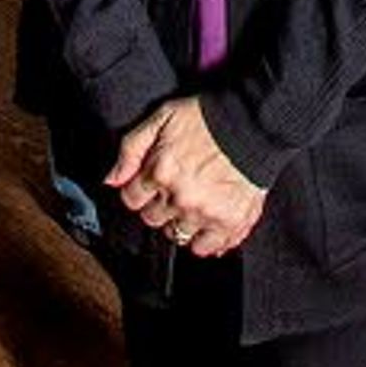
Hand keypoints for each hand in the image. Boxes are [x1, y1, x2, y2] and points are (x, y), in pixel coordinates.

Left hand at [106, 97, 267, 256]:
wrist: (254, 123)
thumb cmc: (208, 118)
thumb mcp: (161, 118)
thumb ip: (131, 148)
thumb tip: (112, 179)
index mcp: (160, 171)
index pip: (132, 199)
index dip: (140, 190)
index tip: (151, 183)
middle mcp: (180, 197)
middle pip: (152, 219)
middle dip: (159, 205)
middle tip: (174, 190)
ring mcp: (204, 213)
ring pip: (176, 235)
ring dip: (180, 222)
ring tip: (193, 204)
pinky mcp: (229, 222)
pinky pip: (205, 248)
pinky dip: (203, 240)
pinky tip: (207, 224)